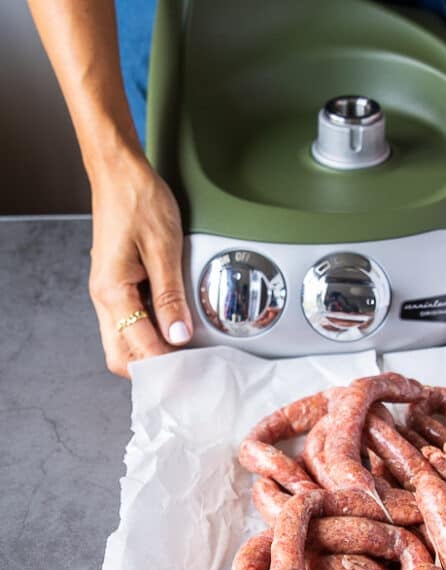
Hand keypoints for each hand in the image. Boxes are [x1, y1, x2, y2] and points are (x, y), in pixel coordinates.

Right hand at [88, 154, 192, 376]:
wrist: (120, 170)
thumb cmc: (138, 199)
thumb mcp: (164, 248)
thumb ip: (170, 296)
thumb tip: (178, 334)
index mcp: (112, 290)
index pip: (137, 348)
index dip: (165, 366)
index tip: (189, 373)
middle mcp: (105, 296)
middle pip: (121, 356)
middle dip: (152, 370)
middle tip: (186, 372)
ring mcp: (110, 291)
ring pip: (125, 341)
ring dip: (152, 353)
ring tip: (185, 356)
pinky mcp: (119, 285)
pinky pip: (131, 322)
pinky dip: (151, 334)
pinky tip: (174, 330)